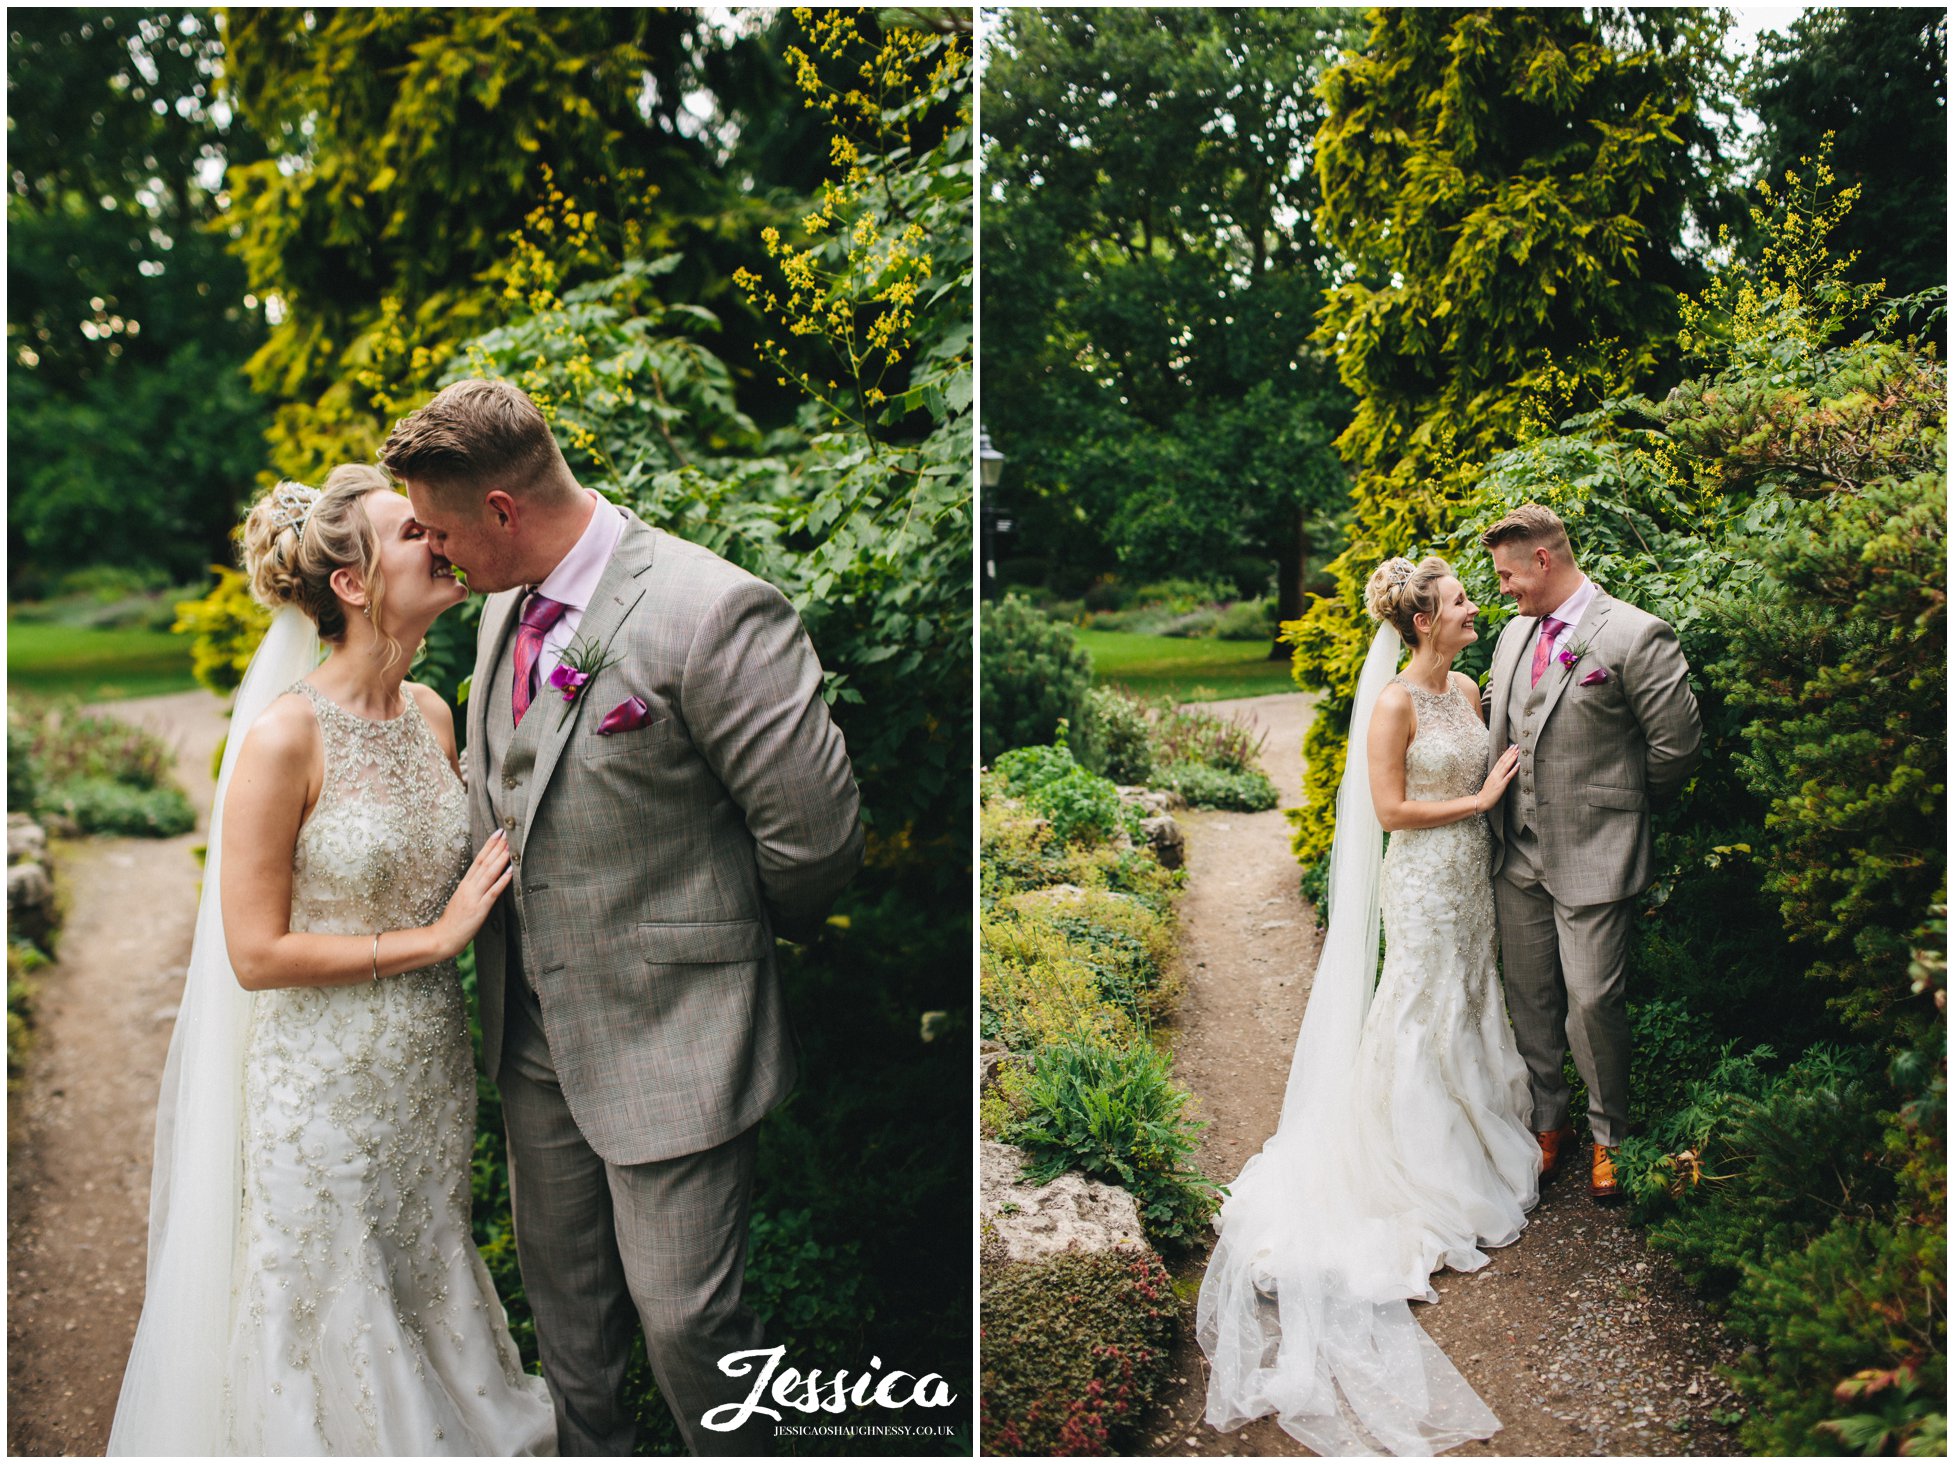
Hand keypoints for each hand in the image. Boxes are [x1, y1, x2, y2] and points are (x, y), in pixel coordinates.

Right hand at [431, 830, 512, 959]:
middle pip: (484, 863)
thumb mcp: (462, 900)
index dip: (488, 846)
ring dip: (500, 859)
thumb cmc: (453, 921)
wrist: (443, 937)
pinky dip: (502, 881)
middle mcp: (469, 887)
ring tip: (510, 847)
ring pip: (489, 874)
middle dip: (496, 847)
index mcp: (465, 884)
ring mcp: (474, 897)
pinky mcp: (480, 909)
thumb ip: (472, 889)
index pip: (478, 860)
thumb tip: (483, 879)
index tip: (497, 833)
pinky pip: (493, 892)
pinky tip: (510, 871)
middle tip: (506, 833)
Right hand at [1475, 745, 1520, 813]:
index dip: (1506, 753)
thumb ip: (1495, 776)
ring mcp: (1498, 779)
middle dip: (1510, 752)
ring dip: (1512, 758)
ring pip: (1506, 766)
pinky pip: (1508, 776)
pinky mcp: (1501, 785)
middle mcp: (1495, 774)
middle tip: (1516, 745)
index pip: (1500, 760)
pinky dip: (1514, 770)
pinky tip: (1518, 765)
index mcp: (1493, 772)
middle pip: (1503, 760)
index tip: (1511, 747)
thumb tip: (1500, 771)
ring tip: (1517, 751)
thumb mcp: (1490, 781)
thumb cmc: (1486, 793)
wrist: (1481, 800)